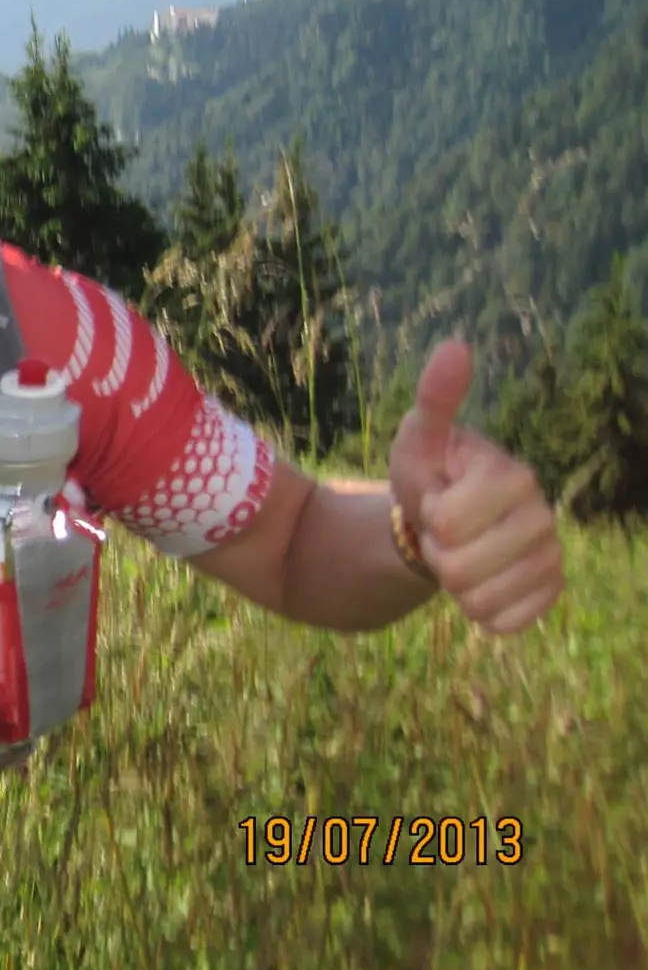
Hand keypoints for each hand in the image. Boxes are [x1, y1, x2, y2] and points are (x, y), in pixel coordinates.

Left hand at [388, 337, 562, 634]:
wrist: (444, 524)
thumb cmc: (430, 476)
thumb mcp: (419, 438)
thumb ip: (434, 399)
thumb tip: (455, 346)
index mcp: (514, 475)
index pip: (446, 521)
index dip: (428, 517)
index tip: (438, 500)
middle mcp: (545, 516)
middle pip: (459, 568)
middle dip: (437, 554)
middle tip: (444, 532)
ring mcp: (551, 557)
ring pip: (478, 600)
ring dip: (455, 584)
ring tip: (460, 552)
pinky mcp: (550, 592)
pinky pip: (504, 623)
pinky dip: (480, 610)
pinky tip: (482, 581)